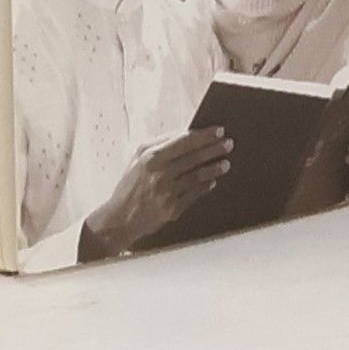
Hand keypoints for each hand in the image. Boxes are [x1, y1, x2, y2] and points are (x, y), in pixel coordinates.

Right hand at [81, 127, 232, 257]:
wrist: (120, 218)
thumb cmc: (129, 185)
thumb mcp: (138, 157)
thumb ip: (161, 143)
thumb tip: (186, 133)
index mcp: (152, 157)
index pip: (184, 141)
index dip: (204, 135)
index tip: (218, 130)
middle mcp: (160, 174)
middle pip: (194, 157)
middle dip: (214, 149)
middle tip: (229, 143)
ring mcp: (167, 193)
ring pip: (198, 176)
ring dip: (214, 168)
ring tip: (226, 162)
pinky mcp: (172, 209)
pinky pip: (194, 194)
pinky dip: (205, 186)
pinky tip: (212, 181)